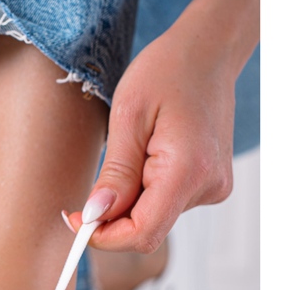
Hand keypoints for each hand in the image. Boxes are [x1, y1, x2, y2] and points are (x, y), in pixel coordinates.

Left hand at [68, 19, 236, 252]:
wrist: (208, 52)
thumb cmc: (167, 71)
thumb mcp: (128, 117)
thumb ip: (115, 174)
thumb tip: (95, 216)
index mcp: (189, 169)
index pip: (143, 232)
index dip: (104, 237)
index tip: (76, 221)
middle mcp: (208, 186)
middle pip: (147, 229)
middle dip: (111, 220)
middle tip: (85, 197)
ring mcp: (213, 187)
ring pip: (154, 218)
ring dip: (127, 204)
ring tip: (129, 156)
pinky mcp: (209, 185)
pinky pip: (165, 204)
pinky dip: (144, 195)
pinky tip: (144, 159)